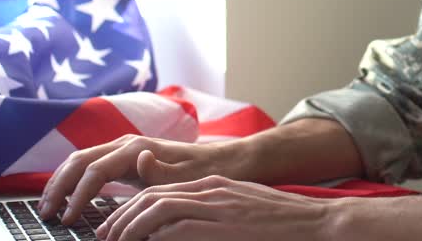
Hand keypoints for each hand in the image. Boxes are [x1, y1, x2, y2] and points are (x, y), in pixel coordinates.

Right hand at [39, 134, 231, 224]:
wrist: (223, 160)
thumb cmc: (205, 172)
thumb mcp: (186, 177)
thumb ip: (160, 171)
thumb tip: (139, 159)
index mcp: (137, 149)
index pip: (95, 171)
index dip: (78, 196)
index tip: (69, 220)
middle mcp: (127, 143)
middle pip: (79, 161)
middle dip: (58, 186)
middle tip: (45, 214)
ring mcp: (125, 148)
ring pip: (81, 160)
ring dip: (61, 181)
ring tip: (48, 207)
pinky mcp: (126, 156)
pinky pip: (91, 164)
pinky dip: (74, 178)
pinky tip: (68, 197)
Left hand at [94, 175, 336, 240]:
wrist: (316, 221)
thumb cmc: (282, 223)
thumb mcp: (241, 210)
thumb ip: (213, 215)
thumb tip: (180, 231)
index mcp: (214, 185)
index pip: (161, 190)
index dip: (132, 209)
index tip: (115, 229)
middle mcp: (211, 190)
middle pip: (153, 196)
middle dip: (122, 217)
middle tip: (105, 237)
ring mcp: (218, 206)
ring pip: (158, 208)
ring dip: (130, 227)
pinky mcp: (223, 225)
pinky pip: (178, 228)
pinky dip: (155, 236)